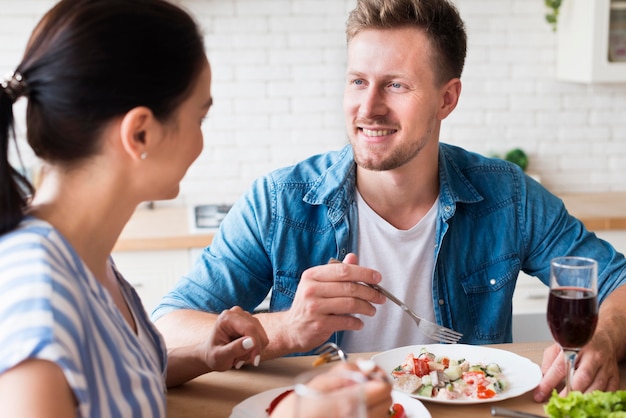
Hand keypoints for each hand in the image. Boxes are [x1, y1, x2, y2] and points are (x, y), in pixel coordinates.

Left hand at [202, 306, 268, 370]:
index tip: (254, 360)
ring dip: (253, 351)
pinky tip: (243, 352)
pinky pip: (262, 339)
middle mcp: (238, 313)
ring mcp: (246, 317)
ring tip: (238, 356)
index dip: (255, 344)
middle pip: (257, 332)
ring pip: (262, 337)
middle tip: (238, 360)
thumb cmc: (213, 355)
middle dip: (252, 350)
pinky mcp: (253, 324)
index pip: (249, 328)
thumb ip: (234, 349)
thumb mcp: (219, 356)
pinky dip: (255, 349)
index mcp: (227, 317)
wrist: (211, 355)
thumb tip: (251, 342)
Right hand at [270, 362, 392, 417]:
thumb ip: (344, 373)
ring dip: (375, 402)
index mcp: (348, 404)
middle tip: (361, 384)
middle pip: (388, 399)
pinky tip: (355, 410)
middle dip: (377, 388)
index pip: (384, 387)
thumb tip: (364, 366)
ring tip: (356, 398)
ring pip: (383, 412)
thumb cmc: (295, 413)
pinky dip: (370, 413)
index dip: (378, 375)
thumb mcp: (316, 384)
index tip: (369, 372)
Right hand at [281, 253, 385, 352]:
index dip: (364, 273)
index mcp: (312, 275)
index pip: (343, 270)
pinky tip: (359, 322)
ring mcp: (314, 307)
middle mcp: (311, 289)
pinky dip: (357, 322)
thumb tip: (353, 257)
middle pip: (349, 287)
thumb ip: (336, 271)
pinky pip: (346, 321)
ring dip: (366, 307)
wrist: (291, 328)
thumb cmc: (307, 305)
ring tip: (371, 310)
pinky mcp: (319, 324)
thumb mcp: (317, 283)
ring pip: (350, 304)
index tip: (377, 277)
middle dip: (370, 292)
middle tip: (380, 297)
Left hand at [533, 330, 619, 401]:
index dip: (548, 383)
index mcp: (575, 347)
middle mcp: (592, 356)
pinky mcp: (614, 375)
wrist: (603, 337)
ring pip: (596, 386)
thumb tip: (542, 378)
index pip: (559, 367)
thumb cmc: (579, 343)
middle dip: (569, 392)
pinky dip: (598, 398)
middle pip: (582, 377)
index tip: (540, 394)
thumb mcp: (559, 345)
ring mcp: (605, 366)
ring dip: (583, 397)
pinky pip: (609, 390)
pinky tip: (588, 399)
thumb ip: (549, 361)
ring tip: (572, 403)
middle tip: (560, 401)